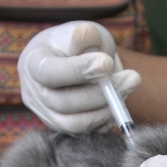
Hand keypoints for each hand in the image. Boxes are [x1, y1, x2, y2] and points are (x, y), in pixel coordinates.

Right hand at [17, 21, 140, 133]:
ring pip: (74, 123)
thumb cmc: (80, 43)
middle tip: (133, 78)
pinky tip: (117, 105)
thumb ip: (85, 35)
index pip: (50, 72)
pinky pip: (85, 133)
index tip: (107, 63)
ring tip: (127, 91)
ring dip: (105, 110)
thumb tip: (85, 35)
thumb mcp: (85, 32)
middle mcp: (33, 92)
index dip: (78, 70)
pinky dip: (104, 121)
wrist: (76, 61)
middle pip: (63, 103)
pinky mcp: (62, 128)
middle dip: (101, 93)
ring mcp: (46, 114)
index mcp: (32, 63)